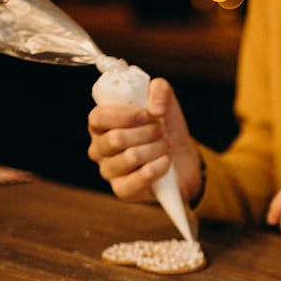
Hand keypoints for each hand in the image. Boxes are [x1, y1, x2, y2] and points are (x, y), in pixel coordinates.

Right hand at [87, 77, 202, 202]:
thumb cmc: (164, 126)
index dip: (124, 115)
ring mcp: (109, 171)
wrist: (182, 157)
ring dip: (157, 148)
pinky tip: (165, 162)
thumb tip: (154, 108)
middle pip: (116, 139)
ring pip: (131, 157)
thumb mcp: (163, 101)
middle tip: (161, 131)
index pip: (98, 118)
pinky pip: (140, 177)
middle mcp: (99, 148)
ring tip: (164, 145)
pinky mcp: (122, 190)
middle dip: (147, 132)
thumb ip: (159, 89)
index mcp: (100, 124)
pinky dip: (159, 166)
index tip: (147, 114)